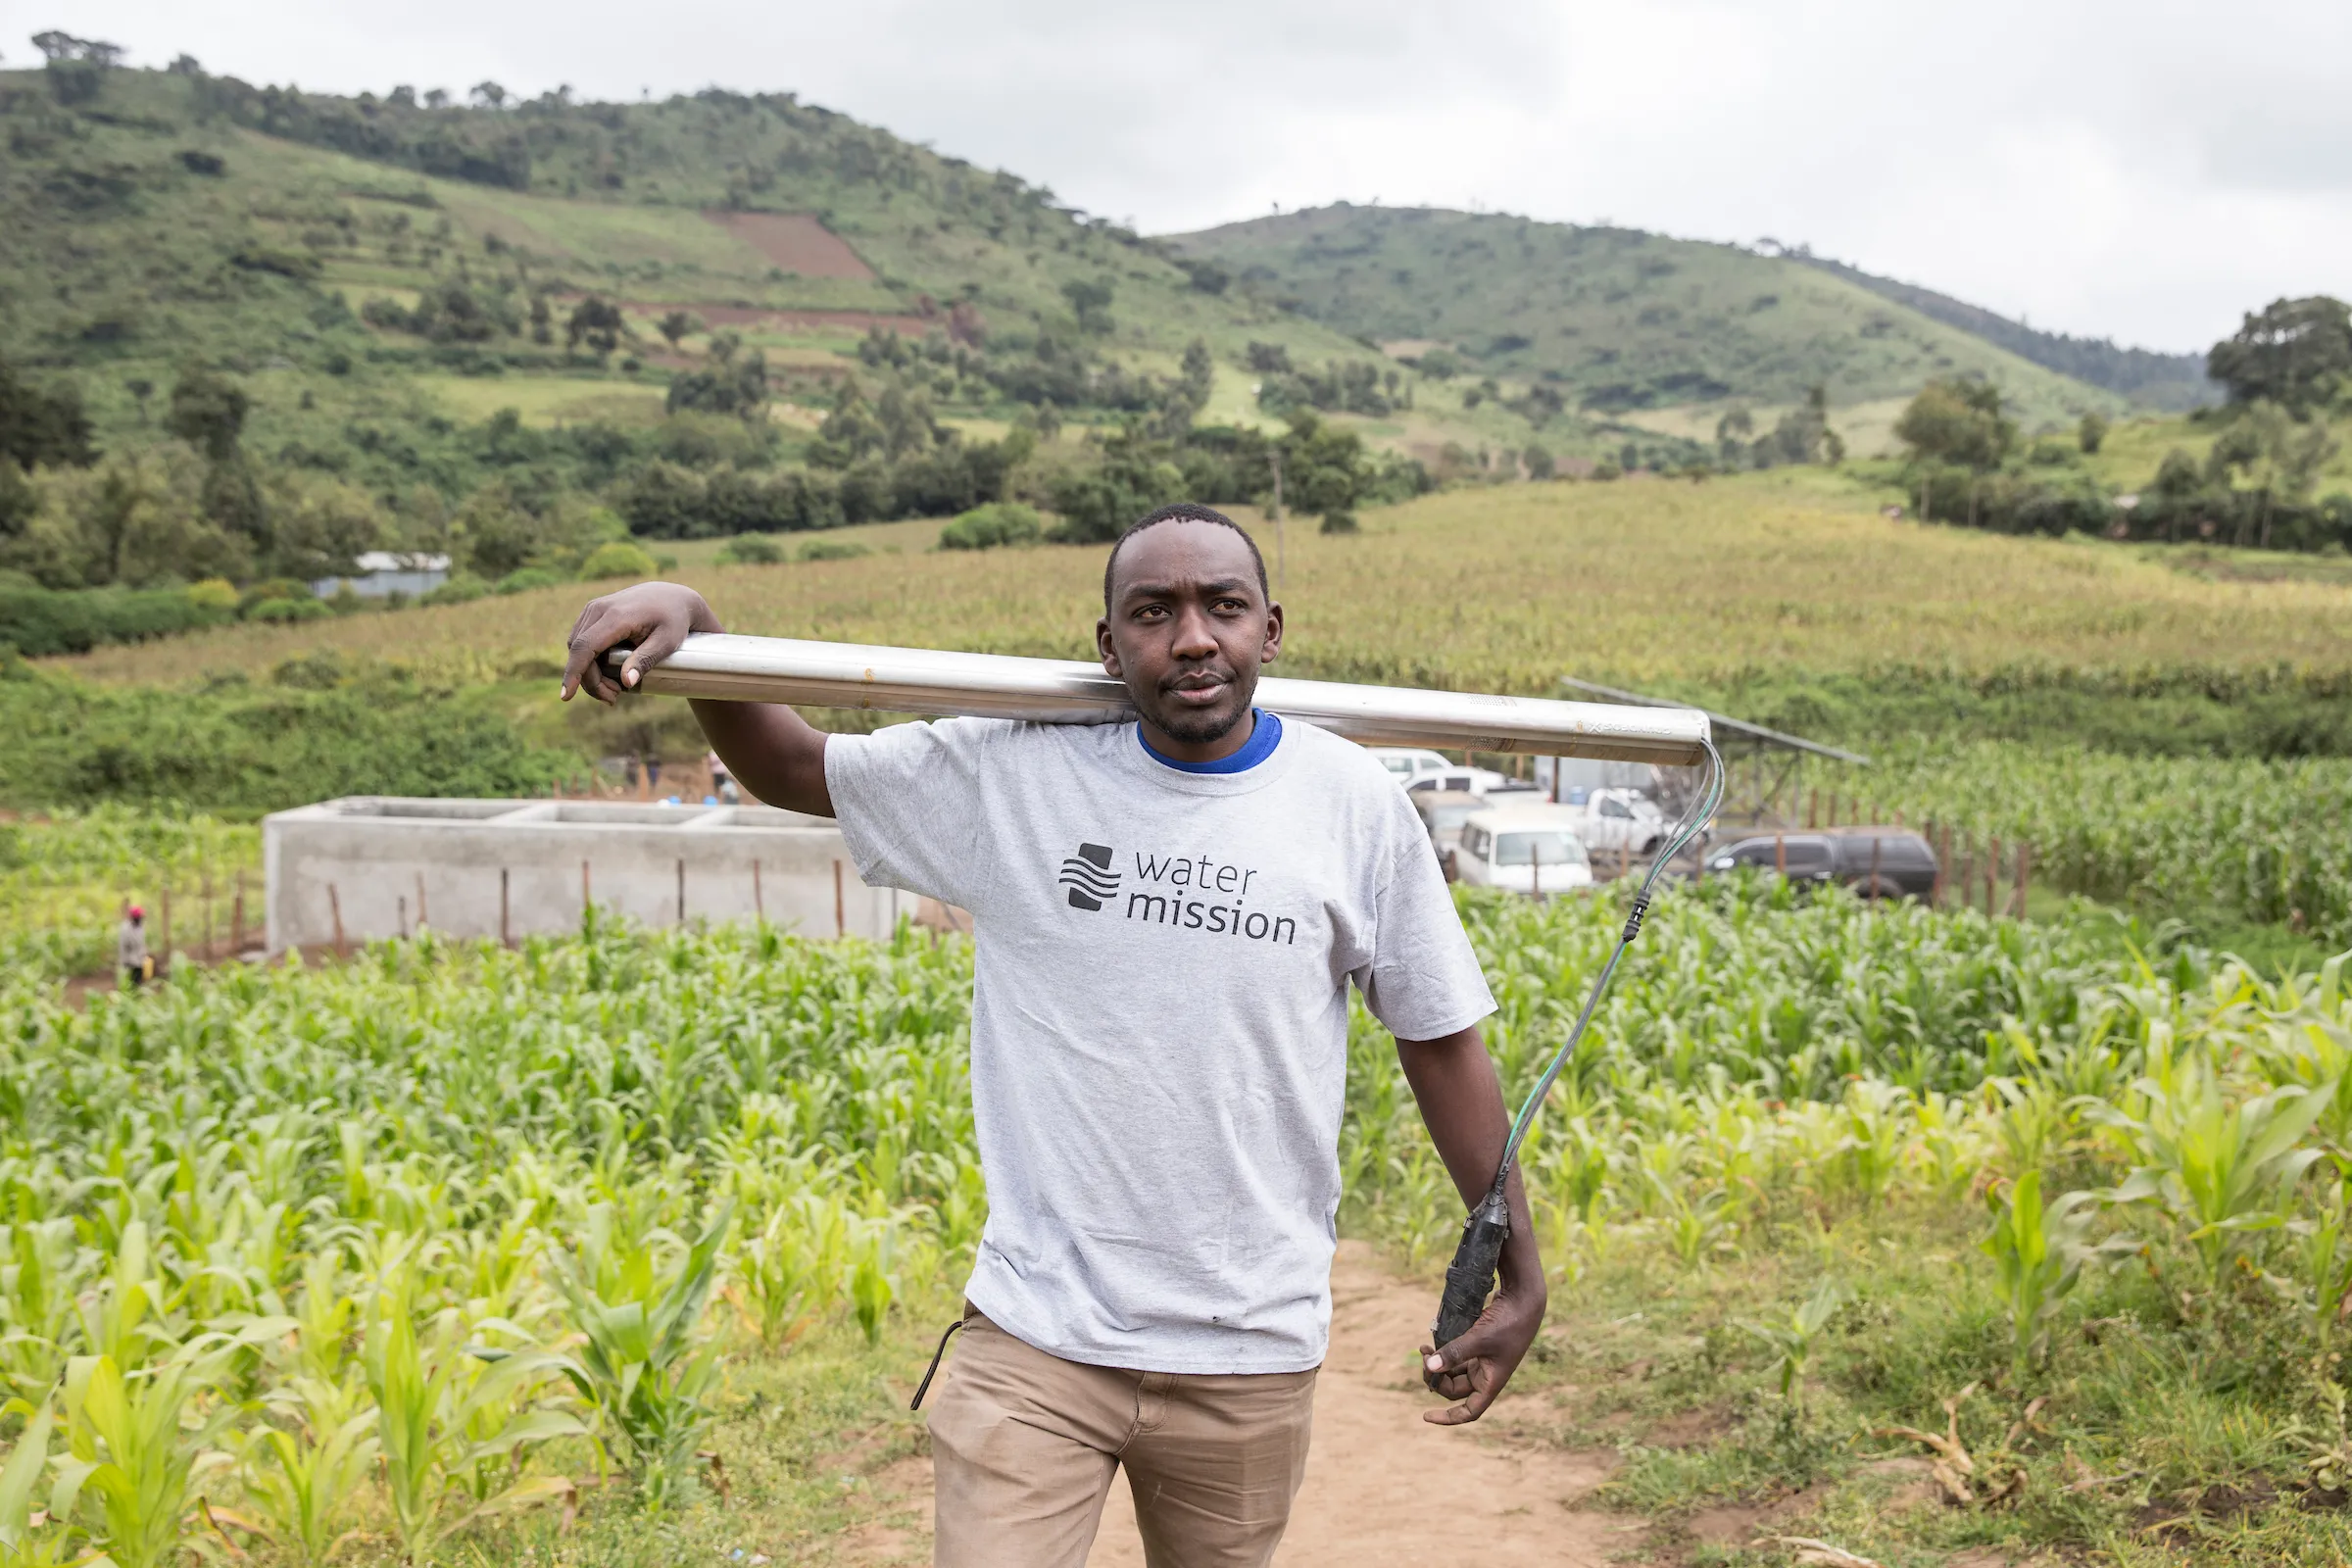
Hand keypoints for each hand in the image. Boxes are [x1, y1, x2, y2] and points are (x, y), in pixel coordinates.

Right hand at [560, 582, 720, 705]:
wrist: (671, 597)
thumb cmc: (672, 620)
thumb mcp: (667, 642)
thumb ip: (645, 660)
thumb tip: (626, 682)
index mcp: (617, 616)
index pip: (585, 647)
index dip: (574, 673)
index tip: (567, 696)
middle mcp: (599, 608)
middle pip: (580, 651)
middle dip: (590, 681)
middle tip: (614, 698)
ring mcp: (593, 609)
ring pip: (577, 647)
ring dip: (588, 673)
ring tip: (614, 689)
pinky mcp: (592, 612)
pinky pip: (582, 641)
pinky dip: (588, 661)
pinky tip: (605, 674)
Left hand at [1419, 1272, 1544, 1424]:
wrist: (1523, 1299)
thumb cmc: (1508, 1323)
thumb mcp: (1479, 1339)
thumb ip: (1454, 1353)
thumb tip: (1430, 1367)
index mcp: (1491, 1382)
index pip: (1469, 1411)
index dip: (1448, 1417)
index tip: (1426, 1416)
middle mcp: (1486, 1375)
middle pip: (1454, 1389)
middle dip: (1436, 1377)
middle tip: (1424, 1357)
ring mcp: (1483, 1360)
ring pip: (1453, 1372)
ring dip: (1437, 1364)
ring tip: (1424, 1349)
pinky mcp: (1478, 1345)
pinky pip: (1456, 1356)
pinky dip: (1443, 1353)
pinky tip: (1433, 1343)